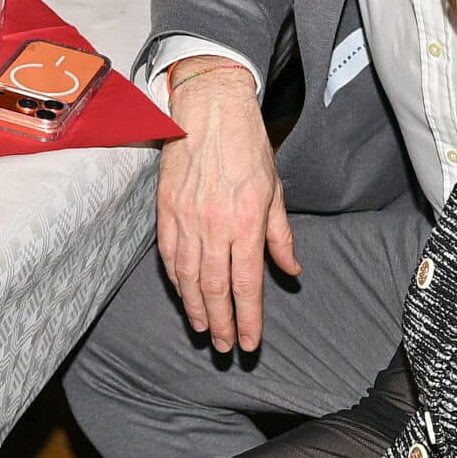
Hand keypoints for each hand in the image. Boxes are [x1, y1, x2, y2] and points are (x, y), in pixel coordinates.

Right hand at [156, 60, 297, 353]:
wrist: (209, 109)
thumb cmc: (247, 145)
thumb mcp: (275, 190)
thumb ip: (280, 236)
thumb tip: (291, 271)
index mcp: (246, 222)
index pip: (247, 284)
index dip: (249, 319)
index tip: (250, 343)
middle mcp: (214, 226)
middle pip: (216, 289)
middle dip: (222, 324)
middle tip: (226, 348)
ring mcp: (186, 219)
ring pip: (189, 278)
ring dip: (196, 308)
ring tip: (204, 330)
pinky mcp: (166, 209)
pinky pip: (169, 255)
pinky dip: (176, 280)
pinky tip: (183, 294)